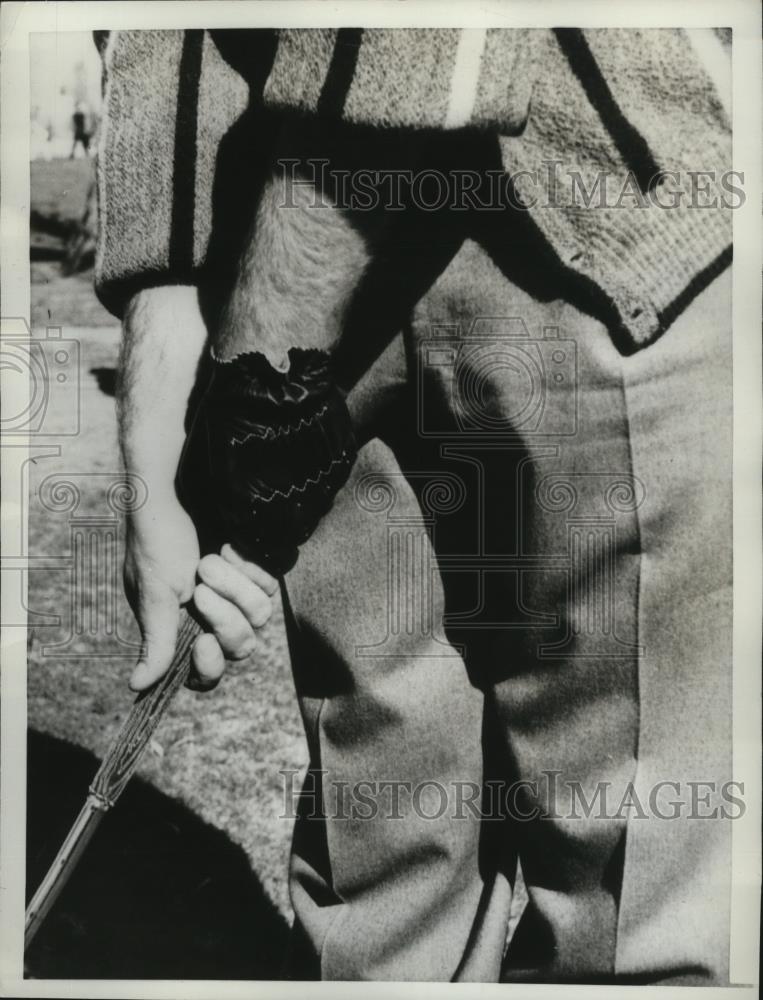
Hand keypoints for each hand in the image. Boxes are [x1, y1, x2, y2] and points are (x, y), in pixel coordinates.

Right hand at [124, 498, 276, 691]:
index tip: (203, 642)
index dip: (210, 667)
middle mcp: (214, 620)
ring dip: (234, 584)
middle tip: (201, 579)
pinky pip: (270, 587)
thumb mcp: (154, 594)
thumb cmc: (157, 544)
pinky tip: (229, 547)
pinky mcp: (255, 574)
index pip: (206, 677)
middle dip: (224, 613)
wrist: (176, 495)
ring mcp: (238, 597)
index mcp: (182, 634)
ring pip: (260, 616)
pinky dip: (249, 566)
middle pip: (241, 646)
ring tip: (209, 559)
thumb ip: (155, 641)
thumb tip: (136, 686)